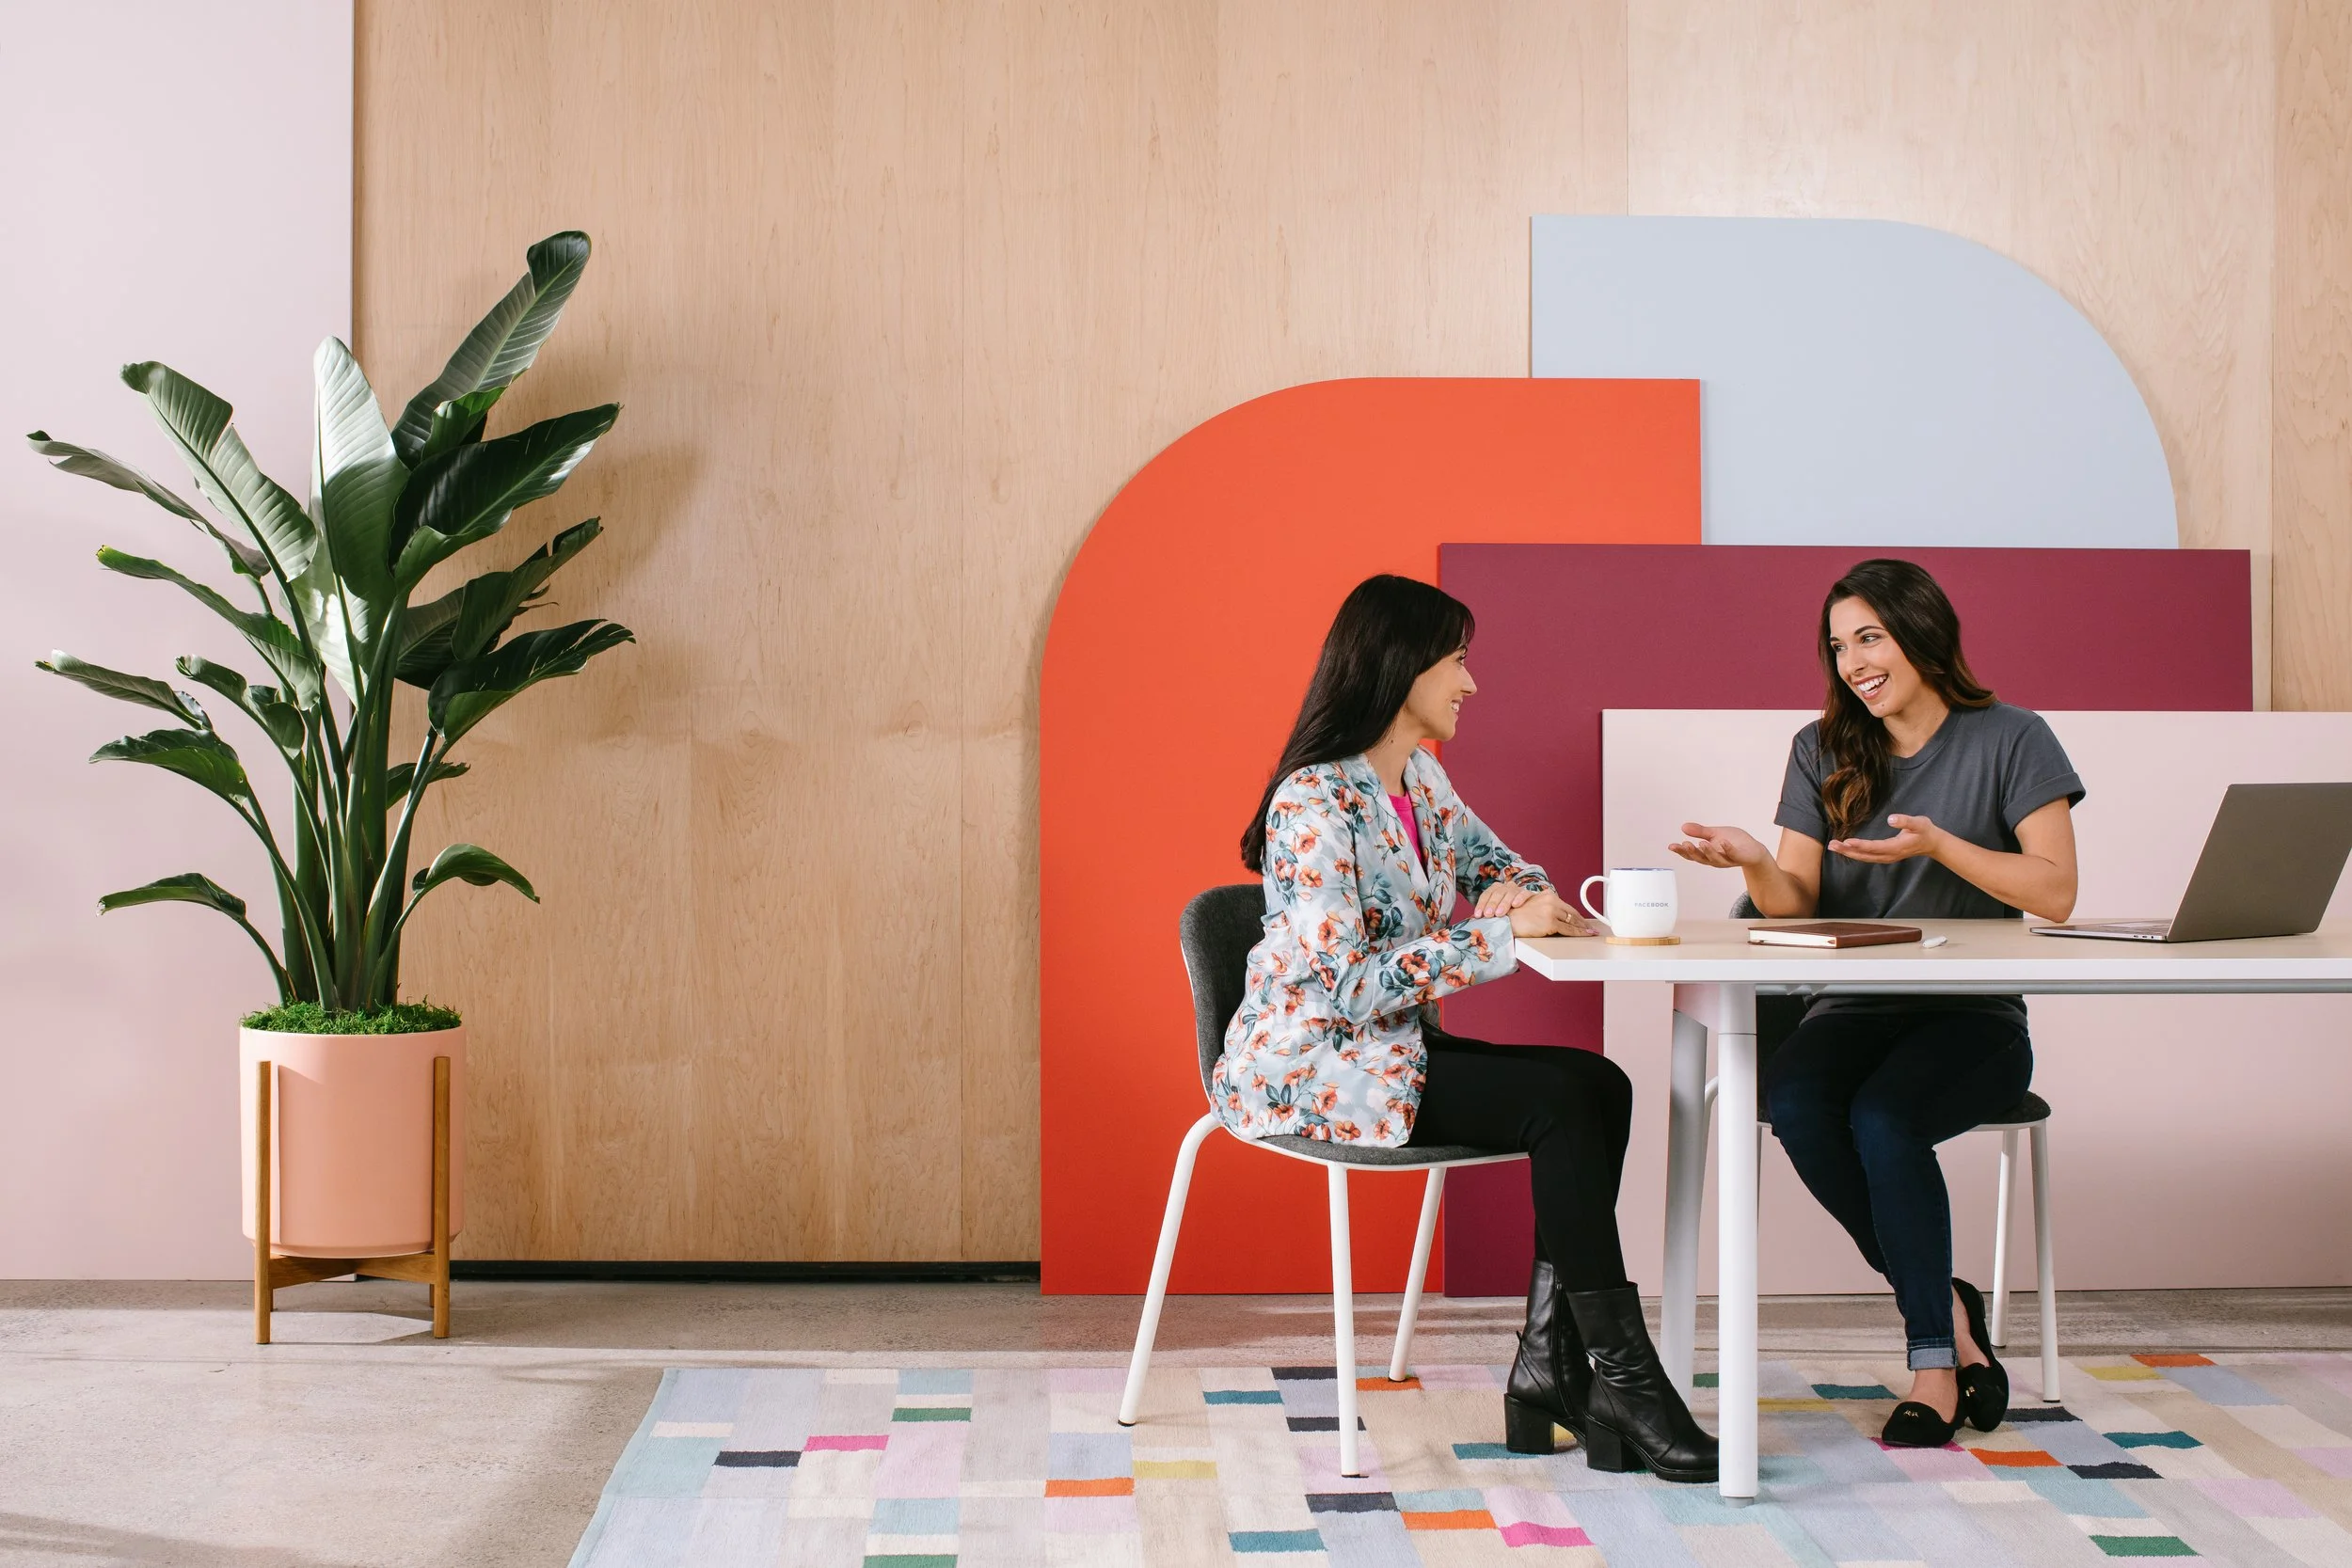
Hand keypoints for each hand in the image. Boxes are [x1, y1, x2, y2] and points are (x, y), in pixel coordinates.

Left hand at [1473, 881, 1533, 918]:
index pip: (1487, 894)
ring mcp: (1518, 889)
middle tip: (1488, 914)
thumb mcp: (1497, 914)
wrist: (1530, 913)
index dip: (1481, 904)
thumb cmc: (1510, 914)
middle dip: (1492, 904)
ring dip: (1504, 903)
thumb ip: (1489, 914)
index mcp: (1496, 889)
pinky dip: (1519, 898)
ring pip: (1510, 892)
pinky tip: (1516, 905)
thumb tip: (1476, 921)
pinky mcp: (1529, 893)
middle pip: (1498, 892)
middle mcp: (1506, 887)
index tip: (1478, 915)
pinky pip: (1524, 893)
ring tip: (1500, 913)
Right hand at [1506, 890, 1589, 937]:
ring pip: (1572, 921)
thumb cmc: (1516, 916)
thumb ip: (1545, 907)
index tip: (1582, 920)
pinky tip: (1583, 935)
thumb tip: (1557, 916)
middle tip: (1590, 927)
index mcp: (1547, 895)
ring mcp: (1551, 912)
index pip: (1566, 906)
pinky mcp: (1550, 923)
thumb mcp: (1532, 905)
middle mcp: (1551, 901)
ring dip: (1582, 928)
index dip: (1576, 915)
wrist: (1506, 921)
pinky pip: (1568, 930)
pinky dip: (1578, 933)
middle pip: (1572, 913)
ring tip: (1589, 932)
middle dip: (1582, 922)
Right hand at [1669, 822, 1768, 868]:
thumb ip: (1700, 832)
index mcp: (1708, 854)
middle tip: (1684, 844)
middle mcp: (1715, 859)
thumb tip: (1683, 827)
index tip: (1672, 846)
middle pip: (1701, 858)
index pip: (1692, 854)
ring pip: (1716, 859)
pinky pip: (1733, 854)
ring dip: (1708, 852)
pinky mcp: (1740, 857)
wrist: (1753, 849)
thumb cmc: (1734, 842)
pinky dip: (1728, 849)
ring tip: (1702, 843)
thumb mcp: (1715, 834)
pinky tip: (1723, 842)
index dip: (1681, 851)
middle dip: (1692, 852)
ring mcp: (1728, 859)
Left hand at [1828, 813, 1943, 863]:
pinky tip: (1845, 849)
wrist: (1932, 843)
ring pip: (1864, 857)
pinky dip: (1855, 853)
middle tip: (1831, 845)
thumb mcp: (1919, 823)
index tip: (1846, 841)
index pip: (1875, 847)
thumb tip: (1891, 819)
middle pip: (1865, 855)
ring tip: (1833, 847)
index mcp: (1896, 847)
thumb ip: (1906, 821)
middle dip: (1847, 851)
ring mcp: (1886, 857)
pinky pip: (1867, 856)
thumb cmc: (1925, 831)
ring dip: (1848, 852)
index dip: (1860, 845)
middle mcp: (1889, 855)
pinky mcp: (1885, 855)